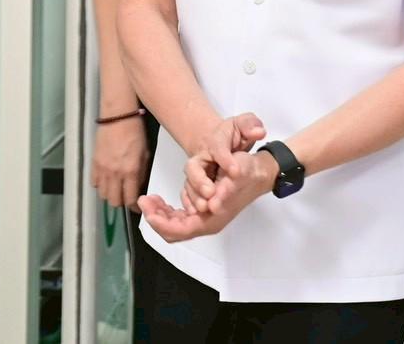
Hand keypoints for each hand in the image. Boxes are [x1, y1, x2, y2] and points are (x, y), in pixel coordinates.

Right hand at [90, 115, 150, 211]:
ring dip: (110, 194)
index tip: (135, 206)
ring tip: (116, 189)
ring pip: (103, 195)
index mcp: (130, 171)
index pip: (130, 198)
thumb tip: (137, 186)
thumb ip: (140, 172)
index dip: (133, 206)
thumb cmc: (133, 131)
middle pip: (114, 201)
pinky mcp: (94, 164)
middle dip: (121, 202)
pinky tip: (106, 180)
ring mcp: (103, 169)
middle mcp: (115, 173)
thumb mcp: (145, 153)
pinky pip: (94, 183)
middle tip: (126, 197)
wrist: (118, 117)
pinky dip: (100, 185)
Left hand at [142, 150, 276, 242]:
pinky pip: (179, 218)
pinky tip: (160, 201)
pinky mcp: (203, 211)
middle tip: (144, 200)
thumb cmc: (247, 174)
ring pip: (174, 225)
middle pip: (173, 231)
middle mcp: (206, 223)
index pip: (180, 230)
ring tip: (149, 199)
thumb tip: (212, 205)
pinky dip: (167, 211)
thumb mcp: (236, 178)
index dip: (161, 222)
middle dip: (156, 217)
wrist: (260, 172)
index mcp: (212, 220)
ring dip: (159, 214)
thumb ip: (223, 193)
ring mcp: (204, 218)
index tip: (148, 208)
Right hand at [181, 113, 266, 213]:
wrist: (223, 142)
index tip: (236, 170)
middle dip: (200, 181)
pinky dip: (189, 202)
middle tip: (211, 192)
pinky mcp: (195, 183)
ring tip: (205, 206)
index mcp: (215, 140)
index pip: (217, 147)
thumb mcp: (245, 124)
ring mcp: (197, 171)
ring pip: (189, 183)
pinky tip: (195, 212)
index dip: (225, 159)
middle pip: (193, 167)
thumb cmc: (233, 134)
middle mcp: (202, 156)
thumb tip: (258, 131)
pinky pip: (187, 193)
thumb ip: (251, 125)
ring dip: (195, 196)